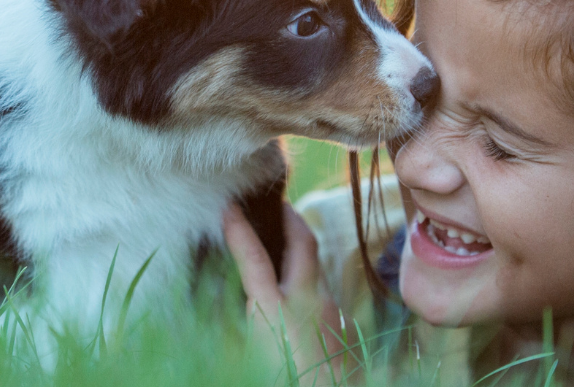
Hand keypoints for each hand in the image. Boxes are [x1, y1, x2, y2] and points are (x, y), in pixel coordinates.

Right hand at [223, 204, 342, 381]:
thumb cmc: (285, 380)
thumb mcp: (249, 355)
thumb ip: (242, 321)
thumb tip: (237, 297)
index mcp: (275, 312)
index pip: (254, 258)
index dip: (239, 230)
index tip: (228, 207)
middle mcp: (308, 303)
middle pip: (304, 242)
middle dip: (289, 217)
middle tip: (276, 204)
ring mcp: (332, 311)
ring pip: (316, 271)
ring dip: (300, 258)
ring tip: (280, 255)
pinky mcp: (345, 326)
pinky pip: (324, 299)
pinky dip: (309, 292)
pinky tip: (298, 308)